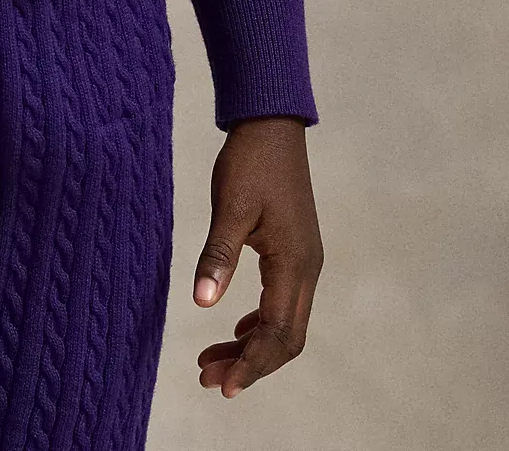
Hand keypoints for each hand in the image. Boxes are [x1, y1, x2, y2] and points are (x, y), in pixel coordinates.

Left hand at [192, 115, 322, 396]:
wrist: (271, 123)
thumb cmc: (251, 161)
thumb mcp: (230, 206)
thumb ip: (218, 255)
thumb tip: (201, 303)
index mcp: (293, 262)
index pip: (276, 332)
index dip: (251, 363)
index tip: (221, 385)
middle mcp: (307, 268)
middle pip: (286, 337)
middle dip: (250, 363)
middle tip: (208, 378)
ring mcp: (304, 260)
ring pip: (285, 322)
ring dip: (251, 345)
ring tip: (211, 360)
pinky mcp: (295, 250)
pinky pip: (283, 302)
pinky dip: (259, 323)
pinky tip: (236, 327)